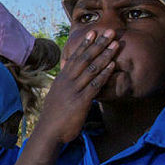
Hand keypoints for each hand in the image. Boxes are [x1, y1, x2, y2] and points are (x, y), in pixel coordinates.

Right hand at [34, 28, 118, 148]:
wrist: (48, 133)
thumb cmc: (54, 117)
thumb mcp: (56, 97)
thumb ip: (65, 86)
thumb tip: (70, 79)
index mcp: (61, 80)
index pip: (74, 58)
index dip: (84, 44)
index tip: (93, 32)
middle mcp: (67, 82)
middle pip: (84, 59)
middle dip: (98, 44)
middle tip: (110, 31)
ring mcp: (74, 91)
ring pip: (91, 69)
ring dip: (105, 55)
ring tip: (116, 44)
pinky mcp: (81, 101)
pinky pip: (94, 85)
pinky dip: (104, 74)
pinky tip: (112, 66)